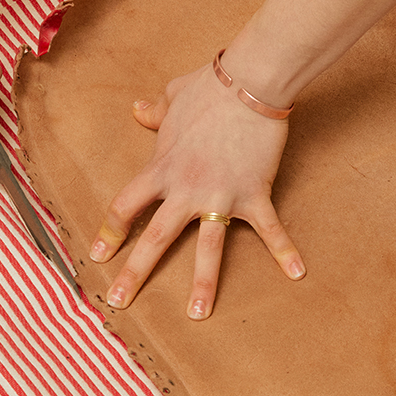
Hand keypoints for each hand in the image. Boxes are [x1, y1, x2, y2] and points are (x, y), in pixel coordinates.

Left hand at [89, 63, 305, 318]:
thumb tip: (137, 110)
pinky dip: (284, 250)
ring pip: (208, 248)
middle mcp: (185, 189)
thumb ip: (155, 110)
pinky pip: (269, 229)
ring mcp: (220, 196)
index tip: (99, 255)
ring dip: (203, 283)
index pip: (126, 207)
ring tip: (198, 314)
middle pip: (155, 238)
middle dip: (135, 273)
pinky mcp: (254, 194)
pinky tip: (296, 272)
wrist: (251, 82)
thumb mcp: (173, 96)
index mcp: (161, 169)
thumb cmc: (210, 86)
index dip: (110, 232)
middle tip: (120, 303)